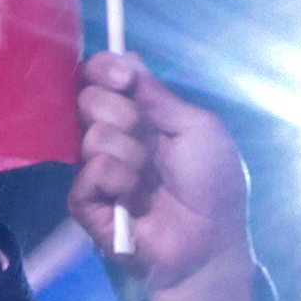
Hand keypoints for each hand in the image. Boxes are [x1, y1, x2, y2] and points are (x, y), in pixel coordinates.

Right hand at [69, 54, 255, 300]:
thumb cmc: (214, 185)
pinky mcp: (86, 204)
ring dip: (132, 156)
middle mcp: (112, 137)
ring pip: (92, 136)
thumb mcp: (197, 127)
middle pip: (89, 99)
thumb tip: (123, 58)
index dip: (104, 69)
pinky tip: (136, 201)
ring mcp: (96, 170)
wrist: (211, 242)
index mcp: (138, 115)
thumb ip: (157, 95)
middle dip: (123, 114)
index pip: (100, 77)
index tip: (124, 78)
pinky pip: (91, 172)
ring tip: (151, 182)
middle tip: (151, 141)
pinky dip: (120, 182)